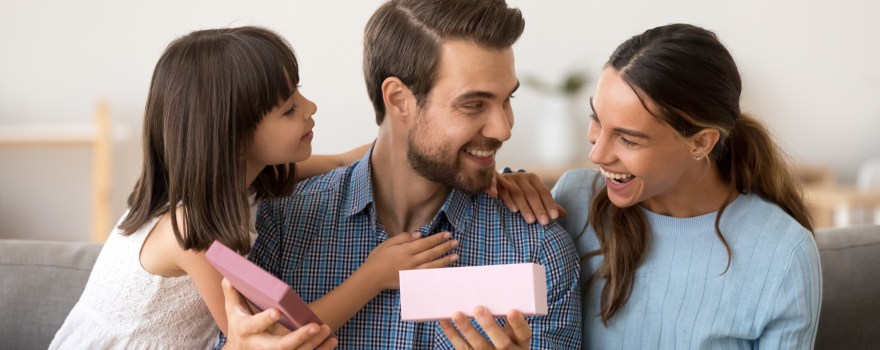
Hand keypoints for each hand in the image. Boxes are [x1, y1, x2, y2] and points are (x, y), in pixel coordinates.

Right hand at [222, 278, 336, 349]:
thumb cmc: (239, 326)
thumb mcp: (232, 310)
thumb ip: (232, 292)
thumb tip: (229, 274)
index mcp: (246, 331)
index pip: (255, 325)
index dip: (265, 319)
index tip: (278, 311)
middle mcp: (260, 346)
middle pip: (280, 346)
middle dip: (299, 337)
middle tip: (315, 326)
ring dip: (314, 344)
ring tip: (326, 329)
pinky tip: (332, 341)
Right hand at [362, 231, 458, 290]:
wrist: (371, 277)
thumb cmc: (378, 258)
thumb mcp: (388, 243)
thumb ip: (403, 238)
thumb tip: (419, 235)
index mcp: (405, 250)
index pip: (425, 243)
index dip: (437, 238)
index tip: (447, 234)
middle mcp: (411, 261)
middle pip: (431, 253)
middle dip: (444, 247)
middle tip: (455, 242)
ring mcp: (412, 272)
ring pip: (432, 265)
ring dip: (445, 260)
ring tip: (456, 256)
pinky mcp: (412, 281)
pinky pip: (428, 276)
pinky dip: (437, 273)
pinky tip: (445, 270)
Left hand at [439, 307, 530, 349]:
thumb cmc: (507, 340)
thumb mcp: (514, 335)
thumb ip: (509, 321)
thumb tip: (496, 293)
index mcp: (520, 343)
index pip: (523, 333)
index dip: (518, 323)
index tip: (512, 311)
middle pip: (501, 342)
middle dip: (489, 325)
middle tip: (479, 309)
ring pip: (479, 346)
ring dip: (467, 329)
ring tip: (457, 314)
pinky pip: (462, 348)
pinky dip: (452, 334)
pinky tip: (445, 322)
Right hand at [492, 171, 566, 224]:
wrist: (495, 183)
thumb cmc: (518, 194)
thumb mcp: (533, 196)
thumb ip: (547, 204)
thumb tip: (565, 213)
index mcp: (533, 179)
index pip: (544, 192)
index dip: (550, 204)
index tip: (554, 217)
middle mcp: (522, 177)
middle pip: (532, 194)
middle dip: (539, 208)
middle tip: (544, 223)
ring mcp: (509, 179)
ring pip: (518, 193)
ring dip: (525, 207)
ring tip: (531, 221)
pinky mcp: (497, 183)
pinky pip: (503, 191)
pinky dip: (508, 200)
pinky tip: (514, 210)